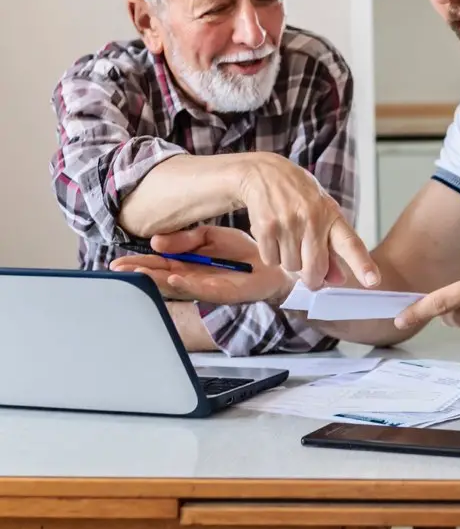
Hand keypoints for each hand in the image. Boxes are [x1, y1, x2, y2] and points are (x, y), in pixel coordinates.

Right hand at [110, 226, 293, 304]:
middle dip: (139, 274)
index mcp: (188, 263)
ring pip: (175, 285)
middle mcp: (192, 277)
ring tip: (138, 273)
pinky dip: (186, 283)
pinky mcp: (222, 292)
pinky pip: (200, 288)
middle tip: (118, 270)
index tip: (117, 262)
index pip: (157, 263)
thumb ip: (187, 238)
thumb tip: (157, 240)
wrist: (274, 261)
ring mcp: (206, 287)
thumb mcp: (212, 236)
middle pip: (160, 277)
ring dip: (156, 280)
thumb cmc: (243, 251)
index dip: (138, 263)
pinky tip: (173, 276)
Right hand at [238, 152, 378, 289]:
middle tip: (309, 273)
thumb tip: (338, 280)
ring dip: (289, 262)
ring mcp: (288, 223)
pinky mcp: (266, 228)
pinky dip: (272, 255)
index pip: (350, 243)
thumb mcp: (322, 213)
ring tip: (288, 238)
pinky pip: (272, 261)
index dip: (362, 264)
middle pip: (315, 269)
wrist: (264, 173)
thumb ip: (332, 248)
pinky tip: (274, 236)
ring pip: (291, 267)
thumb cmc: (299, 196)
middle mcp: (312, 219)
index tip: (373, 281)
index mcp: (332, 215)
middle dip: (312, 278)